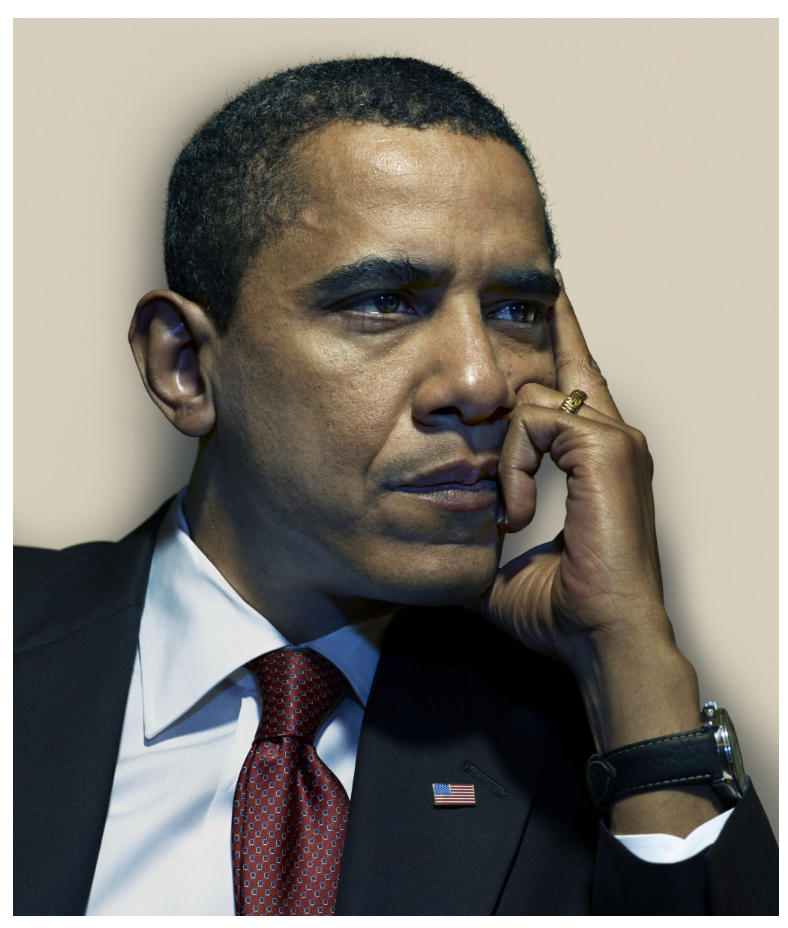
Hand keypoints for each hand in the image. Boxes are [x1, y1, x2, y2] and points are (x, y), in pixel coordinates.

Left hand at [472, 271, 672, 675]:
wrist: (601, 640)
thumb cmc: (564, 611)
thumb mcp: (505, 564)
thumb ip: (482, 535)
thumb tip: (444, 540)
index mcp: (598, 458)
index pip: (572, 379)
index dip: (557, 338)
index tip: (544, 302)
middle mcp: (612, 436)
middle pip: (554, 368)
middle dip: (523, 363)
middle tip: (511, 358)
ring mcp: (614, 438)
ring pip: (531, 397)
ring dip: (505, 453)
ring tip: (511, 511)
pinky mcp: (607, 447)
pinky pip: (534, 421)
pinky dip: (513, 464)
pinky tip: (517, 510)